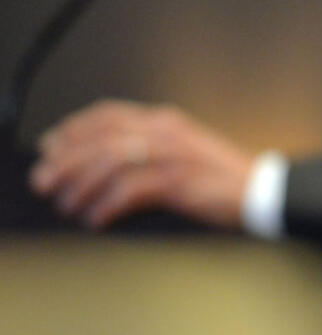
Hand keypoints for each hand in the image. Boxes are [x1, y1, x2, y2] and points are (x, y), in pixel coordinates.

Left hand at [29, 99, 255, 229]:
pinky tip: (98, 219)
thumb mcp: (186, 151)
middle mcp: (167, 132)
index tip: (51, 146)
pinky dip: (107, 206)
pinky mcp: (179, 181)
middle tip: (45, 180)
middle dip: (65, 161)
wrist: (263, 190)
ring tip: (68, 204)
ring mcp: (174, 155)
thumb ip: (151, 149)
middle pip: (102, 139)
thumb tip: (106, 166)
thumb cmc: (225, 178)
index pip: (109, 115)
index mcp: (167, 121)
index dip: (74, 129)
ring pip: (110, 163)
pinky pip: (131, 191)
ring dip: (81, 186)